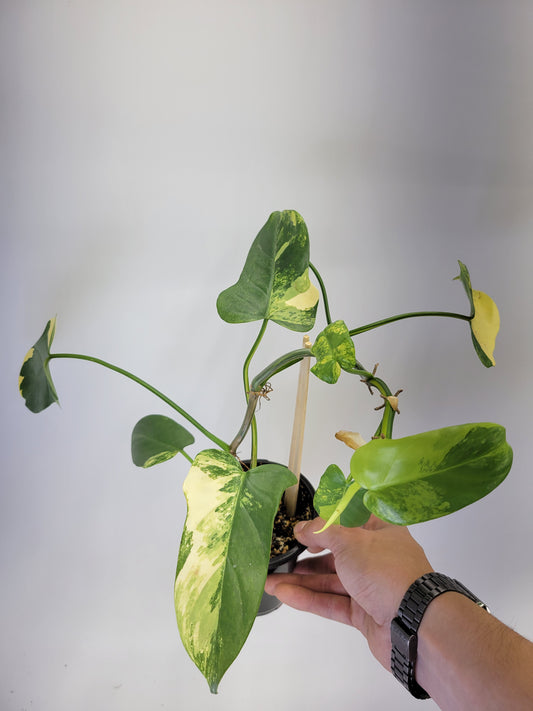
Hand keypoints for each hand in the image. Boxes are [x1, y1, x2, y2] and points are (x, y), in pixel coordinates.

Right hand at [265, 516, 432, 668]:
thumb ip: (321, 532)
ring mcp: (370, 586)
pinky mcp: (363, 613)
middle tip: (282, 552)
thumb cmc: (387, 571)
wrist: (415, 626)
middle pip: (336, 551)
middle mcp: (377, 556)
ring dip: (301, 578)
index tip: (302, 523)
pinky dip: (309, 598)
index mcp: (381, 530)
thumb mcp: (349, 540)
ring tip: (271, 577)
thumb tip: (301, 527)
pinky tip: (285, 593)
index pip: (350, 519)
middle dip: (307, 553)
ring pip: (330, 579)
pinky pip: (331, 601)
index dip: (325, 520)